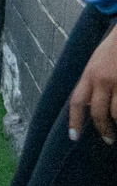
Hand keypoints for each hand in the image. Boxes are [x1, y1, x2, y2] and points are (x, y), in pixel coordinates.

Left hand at [68, 25, 116, 143]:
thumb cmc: (115, 46)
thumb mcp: (97, 61)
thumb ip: (92, 81)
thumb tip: (88, 104)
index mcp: (90, 74)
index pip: (77, 102)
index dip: (74, 121)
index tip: (74, 136)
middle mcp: (103, 79)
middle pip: (98, 112)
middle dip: (103, 129)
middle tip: (108, 139)